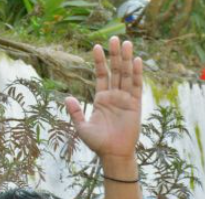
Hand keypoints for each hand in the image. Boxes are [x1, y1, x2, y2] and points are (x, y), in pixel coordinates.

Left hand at [64, 37, 141, 161]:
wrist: (113, 155)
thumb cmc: (98, 143)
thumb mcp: (82, 127)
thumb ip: (76, 112)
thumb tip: (67, 98)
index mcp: (101, 99)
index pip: (100, 75)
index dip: (99, 61)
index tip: (96, 46)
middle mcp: (114, 96)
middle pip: (115, 71)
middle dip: (115, 55)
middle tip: (114, 38)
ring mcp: (125, 99)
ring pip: (126, 75)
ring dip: (126, 59)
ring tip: (126, 43)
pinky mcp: (135, 105)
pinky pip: (136, 86)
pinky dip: (137, 74)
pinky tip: (136, 61)